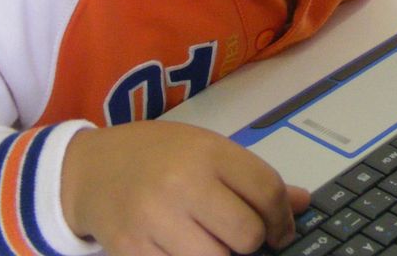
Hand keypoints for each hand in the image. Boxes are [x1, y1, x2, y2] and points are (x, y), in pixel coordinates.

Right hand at [61, 121, 309, 254]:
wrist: (92, 168)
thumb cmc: (159, 156)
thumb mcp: (208, 150)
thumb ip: (254, 179)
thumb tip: (303, 203)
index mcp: (208, 153)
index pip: (267, 191)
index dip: (282, 219)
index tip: (280, 231)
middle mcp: (182, 184)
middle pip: (246, 234)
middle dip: (252, 242)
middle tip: (241, 237)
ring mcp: (154, 221)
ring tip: (212, 242)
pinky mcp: (132, 252)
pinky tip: (187, 250)